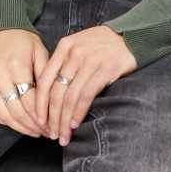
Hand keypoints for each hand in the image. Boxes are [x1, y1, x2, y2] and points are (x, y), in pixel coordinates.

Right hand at [0, 28, 51, 137]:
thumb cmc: (21, 39)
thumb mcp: (39, 50)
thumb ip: (46, 74)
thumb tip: (53, 100)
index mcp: (16, 65)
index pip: (30, 99)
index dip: (41, 116)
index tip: (51, 124)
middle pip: (16, 110)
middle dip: (32, 125)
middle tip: (44, 132)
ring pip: (2, 113)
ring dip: (18, 126)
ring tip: (32, 132)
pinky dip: (2, 120)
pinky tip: (15, 123)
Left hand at [35, 25, 137, 145]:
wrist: (132, 36)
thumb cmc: (103, 44)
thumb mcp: (79, 45)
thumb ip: (64, 62)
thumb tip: (49, 94)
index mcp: (64, 46)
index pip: (44, 80)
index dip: (39, 104)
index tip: (39, 121)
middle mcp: (74, 53)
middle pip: (56, 92)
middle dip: (52, 118)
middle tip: (52, 134)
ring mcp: (90, 61)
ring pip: (70, 97)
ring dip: (64, 120)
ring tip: (63, 135)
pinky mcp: (106, 69)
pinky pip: (86, 96)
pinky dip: (79, 113)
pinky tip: (75, 123)